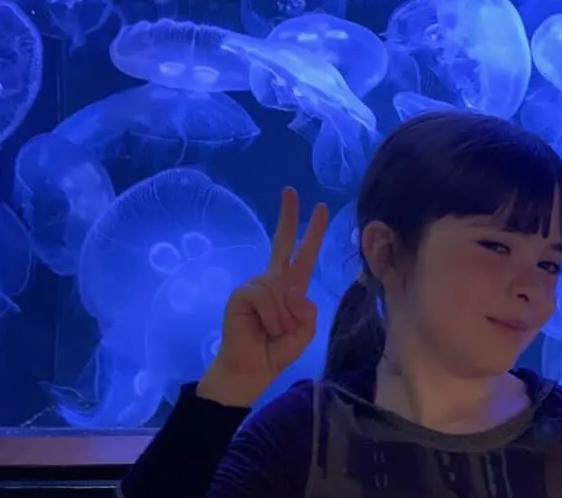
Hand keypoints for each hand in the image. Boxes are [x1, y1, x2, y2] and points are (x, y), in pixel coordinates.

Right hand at [198, 187, 328, 406]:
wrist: (251, 370)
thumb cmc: (276, 350)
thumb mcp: (304, 330)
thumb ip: (308, 310)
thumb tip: (294, 292)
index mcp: (291, 287)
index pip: (303, 254)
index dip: (312, 232)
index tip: (320, 207)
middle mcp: (273, 280)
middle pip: (282, 243)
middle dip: (288, 217)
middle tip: (291, 191)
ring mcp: (255, 285)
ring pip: (281, 287)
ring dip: (284, 316)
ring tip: (275, 331)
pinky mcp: (241, 293)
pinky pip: (266, 296)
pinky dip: (272, 316)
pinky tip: (265, 328)